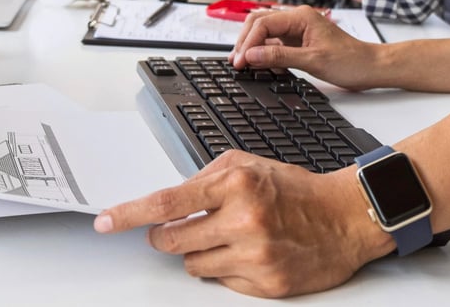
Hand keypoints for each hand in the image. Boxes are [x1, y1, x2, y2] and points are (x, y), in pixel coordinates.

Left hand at [94, 150, 391, 297]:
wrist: (344, 218)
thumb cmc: (296, 189)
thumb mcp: (249, 164)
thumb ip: (205, 177)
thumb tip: (171, 201)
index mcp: (236, 184)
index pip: (167, 203)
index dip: (129, 214)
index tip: (105, 221)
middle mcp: (244, 220)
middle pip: (171, 240)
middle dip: (167, 235)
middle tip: (183, 226)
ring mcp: (255, 257)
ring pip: (192, 265)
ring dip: (199, 252)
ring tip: (229, 237)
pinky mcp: (267, 285)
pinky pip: (220, 283)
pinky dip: (225, 269)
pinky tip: (248, 253)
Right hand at [230, 6, 382, 90]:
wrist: (370, 67)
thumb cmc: (350, 60)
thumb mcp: (312, 60)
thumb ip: (279, 57)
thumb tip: (252, 55)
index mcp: (301, 17)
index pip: (263, 24)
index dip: (248, 43)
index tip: (240, 61)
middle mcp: (296, 20)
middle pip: (259, 24)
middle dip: (245, 42)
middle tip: (236, 62)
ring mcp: (296, 31)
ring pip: (264, 34)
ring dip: (252, 48)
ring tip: (244, 64)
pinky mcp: (298, 42)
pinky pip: (274, 45)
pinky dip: (264, 55)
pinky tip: (261, 66)